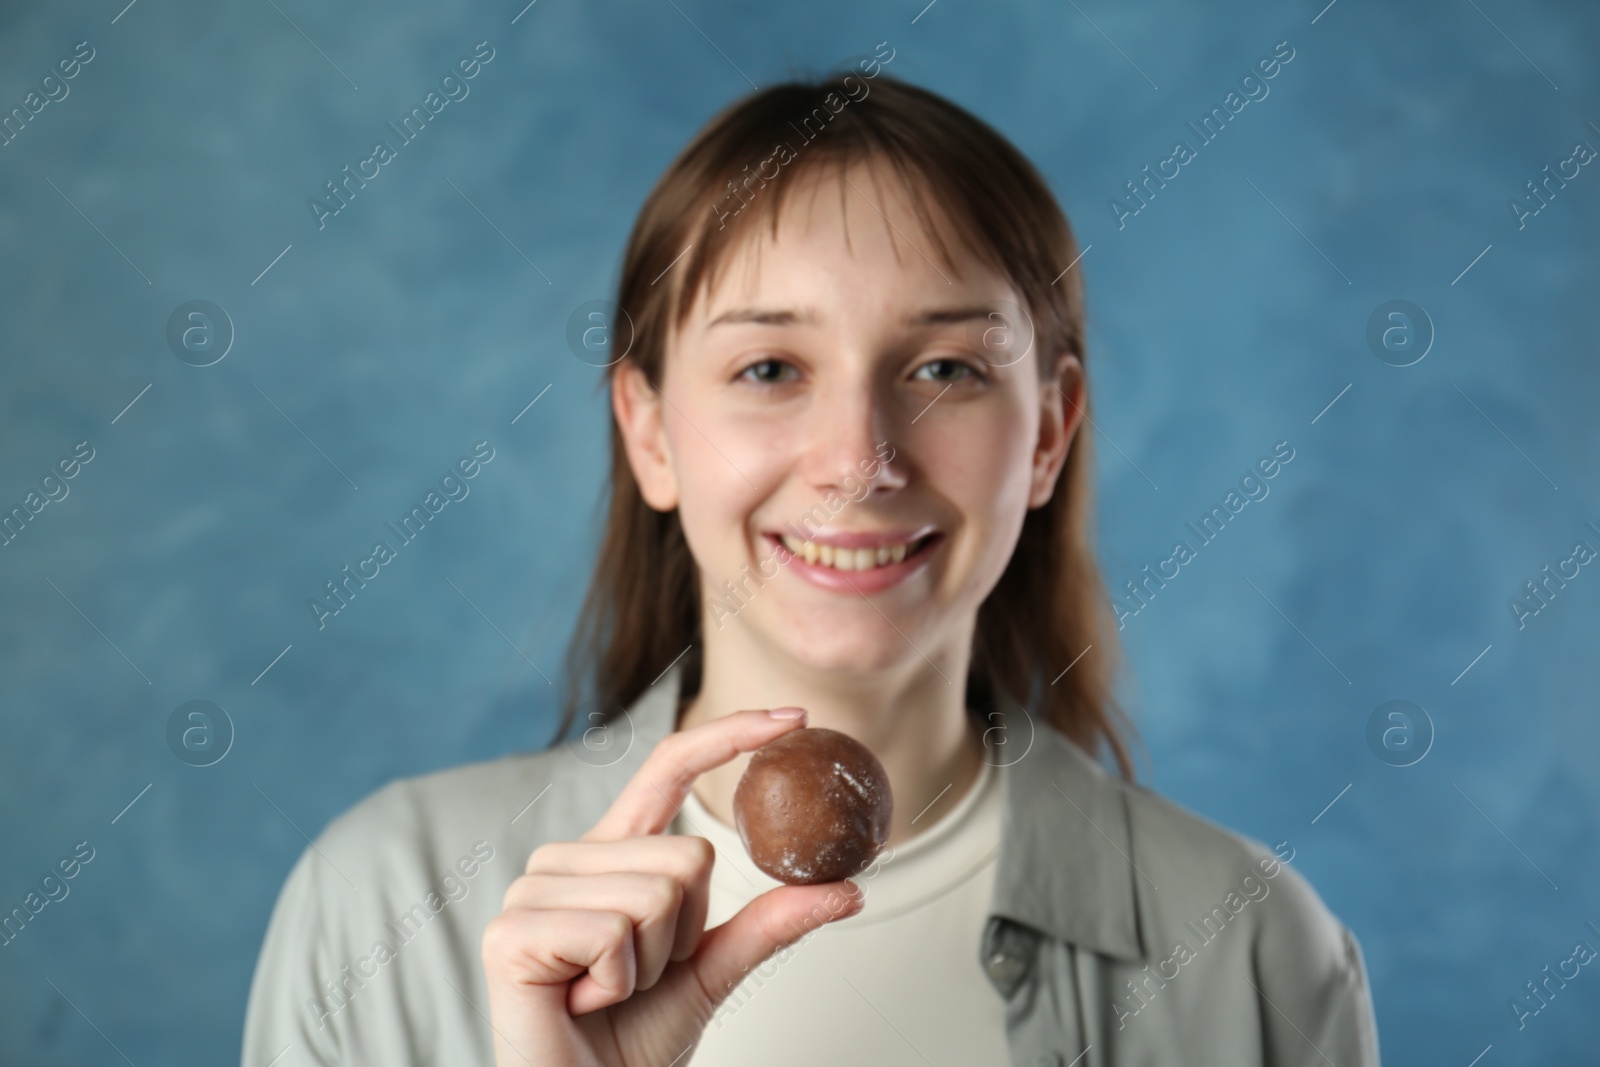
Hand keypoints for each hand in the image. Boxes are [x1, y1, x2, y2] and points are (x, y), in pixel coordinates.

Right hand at [481, 706, 864, 1065]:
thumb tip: (849, 888)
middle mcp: (566, 859)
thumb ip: (770, 923)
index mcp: (611, 853)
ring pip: (656, 895)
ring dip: (653, 963)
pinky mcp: (511, 931)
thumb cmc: (632, 1039)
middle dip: (685, 934)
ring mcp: (533, 891)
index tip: (793, 716)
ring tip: (608, 990)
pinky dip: (618, 982)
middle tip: (640, 975)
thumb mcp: (712, 971)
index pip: (668, 767)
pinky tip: (583, 1001)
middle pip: (685, 856)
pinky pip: (612, 932)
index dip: (727, 734)